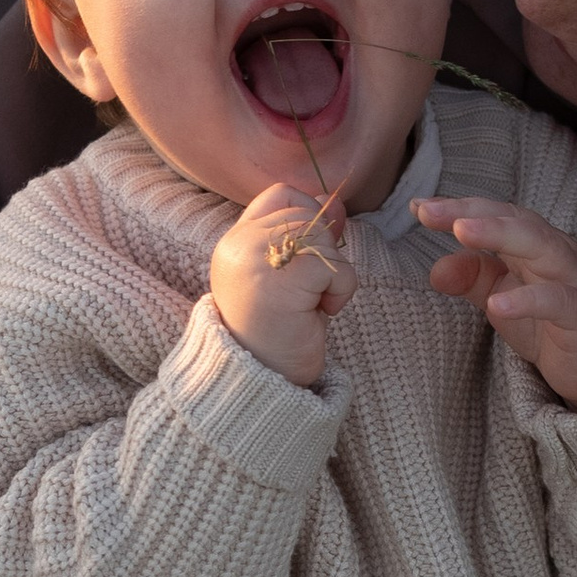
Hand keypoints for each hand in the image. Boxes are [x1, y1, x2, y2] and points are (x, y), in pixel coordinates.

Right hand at [210, 181, 354, 387]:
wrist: (262, 382)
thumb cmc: (277, 333)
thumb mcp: (287, 277)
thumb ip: (303, 237)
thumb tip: (333, 203)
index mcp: (235, 242)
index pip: (279, 194)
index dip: (308, 212)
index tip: (314, 252)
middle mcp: (239, 245)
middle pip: (306, 213)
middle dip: (323, 249)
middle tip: (310, 291)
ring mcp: (257, 259)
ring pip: (322, 236)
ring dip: (333, 273)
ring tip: (311, 304)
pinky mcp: (284, 278)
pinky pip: (335, 265)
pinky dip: (341, 290)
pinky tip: (320, 313)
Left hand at [411, 192, 576, 409]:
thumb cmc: (551, 325)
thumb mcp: (504, 300)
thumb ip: (473, 279)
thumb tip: (436, 268)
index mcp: (533, 244)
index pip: (494, 215)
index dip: (457, 208)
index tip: (417, 207)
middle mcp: (556, 251)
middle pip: (515, 220)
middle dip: (472, 212)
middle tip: (430, 212)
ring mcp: (574, 280)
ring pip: (541, 247)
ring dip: (500, 235)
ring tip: (462, 233)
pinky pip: (558, 301)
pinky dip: (528, 300)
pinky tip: (496, 304)